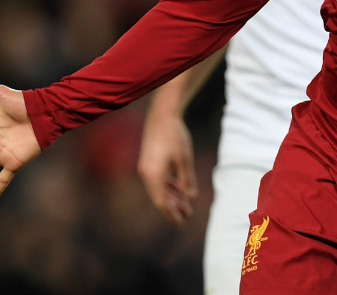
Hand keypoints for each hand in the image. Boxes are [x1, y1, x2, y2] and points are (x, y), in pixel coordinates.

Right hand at [137, 109, 197, 224]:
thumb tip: (190, 197)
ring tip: (186, 204)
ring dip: (172, 196)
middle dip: (173, 207)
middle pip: (159, 197)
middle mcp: (146, 174)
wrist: (161, 115)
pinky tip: (179, 189)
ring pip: (159, 188)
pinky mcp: (149, 161)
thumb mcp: (184, 159)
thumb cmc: (175, 136)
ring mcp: (146, 167)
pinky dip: (168, 185)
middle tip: (187, 216)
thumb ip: (187, 179)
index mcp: (153, 175)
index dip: (172, 213)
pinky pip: (158, 179)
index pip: (161, 202)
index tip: (182, 221)